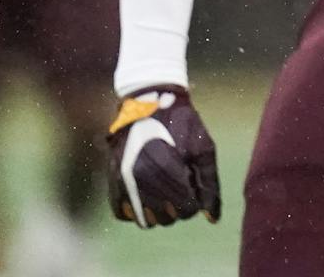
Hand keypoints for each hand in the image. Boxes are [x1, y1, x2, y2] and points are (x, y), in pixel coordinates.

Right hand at [108, 86, 221, 227]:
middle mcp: (141, 180)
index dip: (195, 202)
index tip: (194, 186)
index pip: (186, 210)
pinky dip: (136, 210)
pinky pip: (123, 214)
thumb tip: (212, 220)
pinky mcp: (111, 183)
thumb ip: (210, 185)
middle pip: (167, 219)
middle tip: (181, 187)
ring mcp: (123, 183)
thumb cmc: (182, 124)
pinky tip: (147, 194)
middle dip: (179, 207)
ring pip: (145, 220)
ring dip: (159, 212)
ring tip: (165, 190)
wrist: (149, 102)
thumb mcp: (203, 148)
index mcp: (167, 171)